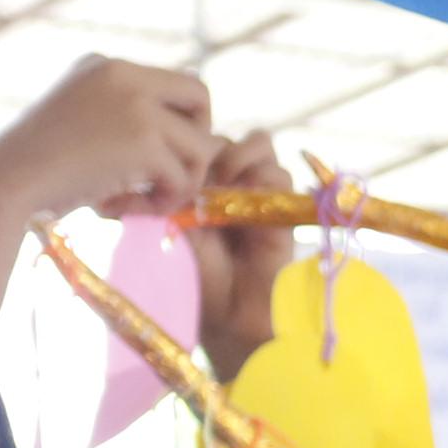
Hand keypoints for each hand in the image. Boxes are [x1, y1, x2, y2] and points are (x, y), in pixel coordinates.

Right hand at [0, 55, 216, 224]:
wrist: (4, 182)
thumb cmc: (35, 167)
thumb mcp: (80, 124)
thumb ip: (122, 118)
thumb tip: (185, 140)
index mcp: (105, 65)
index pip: (175, 81)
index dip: (181, 121)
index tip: (161, 154)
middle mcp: (124, 74)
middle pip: (201, 97)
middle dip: (198, 140)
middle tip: (172, 174)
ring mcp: (136, 105)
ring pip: (201, 145)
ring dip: (180, 182)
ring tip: (143, 203)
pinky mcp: (144, 141)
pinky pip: (183, 178)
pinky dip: (164, 202)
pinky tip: (129, 210)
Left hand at [188, 130, 295, 381]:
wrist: (233, 311)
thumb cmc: (200, 274)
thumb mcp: (175, 225)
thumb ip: (175, 191)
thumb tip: (163, 155)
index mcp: (199, 183)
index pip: (195, 142)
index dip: (186, 142)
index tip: (170, 161)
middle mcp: (229, 182)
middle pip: (226, 136)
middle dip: (211, 144)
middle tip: (200, 166)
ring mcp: (258, 191)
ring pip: (257, 144)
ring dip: (240, 153)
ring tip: (226, 175)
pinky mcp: (284, 207)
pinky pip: (279, 173)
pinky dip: (264, 175)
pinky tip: (247, 194)